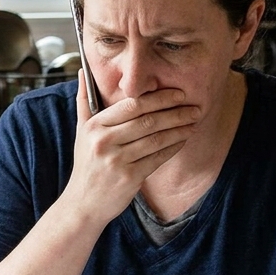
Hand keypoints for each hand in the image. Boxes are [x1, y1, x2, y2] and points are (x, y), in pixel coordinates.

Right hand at [65, 74, 197, 225]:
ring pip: (155, 139)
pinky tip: (183, 140)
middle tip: (194, 107)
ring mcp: (116, 161)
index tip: (178, 94)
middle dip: (175, 112)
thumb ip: (84, 100)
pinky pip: (157, 158)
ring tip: (193, 122)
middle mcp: (104, 142)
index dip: (158, 98)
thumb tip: (84, 71)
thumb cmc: (87, 164)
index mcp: (94, 126)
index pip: (131, 105)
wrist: (83, 203)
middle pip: (147, 121)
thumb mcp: (80, 132)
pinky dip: (173, 147)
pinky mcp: (129, 177)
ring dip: (179, 129)